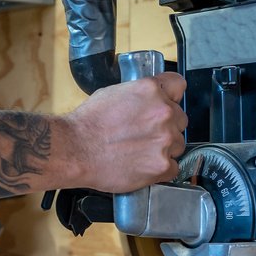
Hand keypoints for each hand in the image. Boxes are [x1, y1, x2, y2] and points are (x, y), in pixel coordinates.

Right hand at [61, 72, 187, 192]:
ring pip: (178, 145)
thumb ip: (139, 95)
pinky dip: (161, 170)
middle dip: (166, 126)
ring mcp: (165, 140)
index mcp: (151, 90)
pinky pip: (174, 168)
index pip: (178, 85)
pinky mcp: (162, 166)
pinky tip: (143, 166)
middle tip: (145, 134)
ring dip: (164, 149)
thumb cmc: (87, 123)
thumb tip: (147, 101)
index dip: (171, 96)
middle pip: (180, 119)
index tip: (167, 103)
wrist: (75, 149)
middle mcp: (163, 112)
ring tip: (140, 152)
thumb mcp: (113, 93)